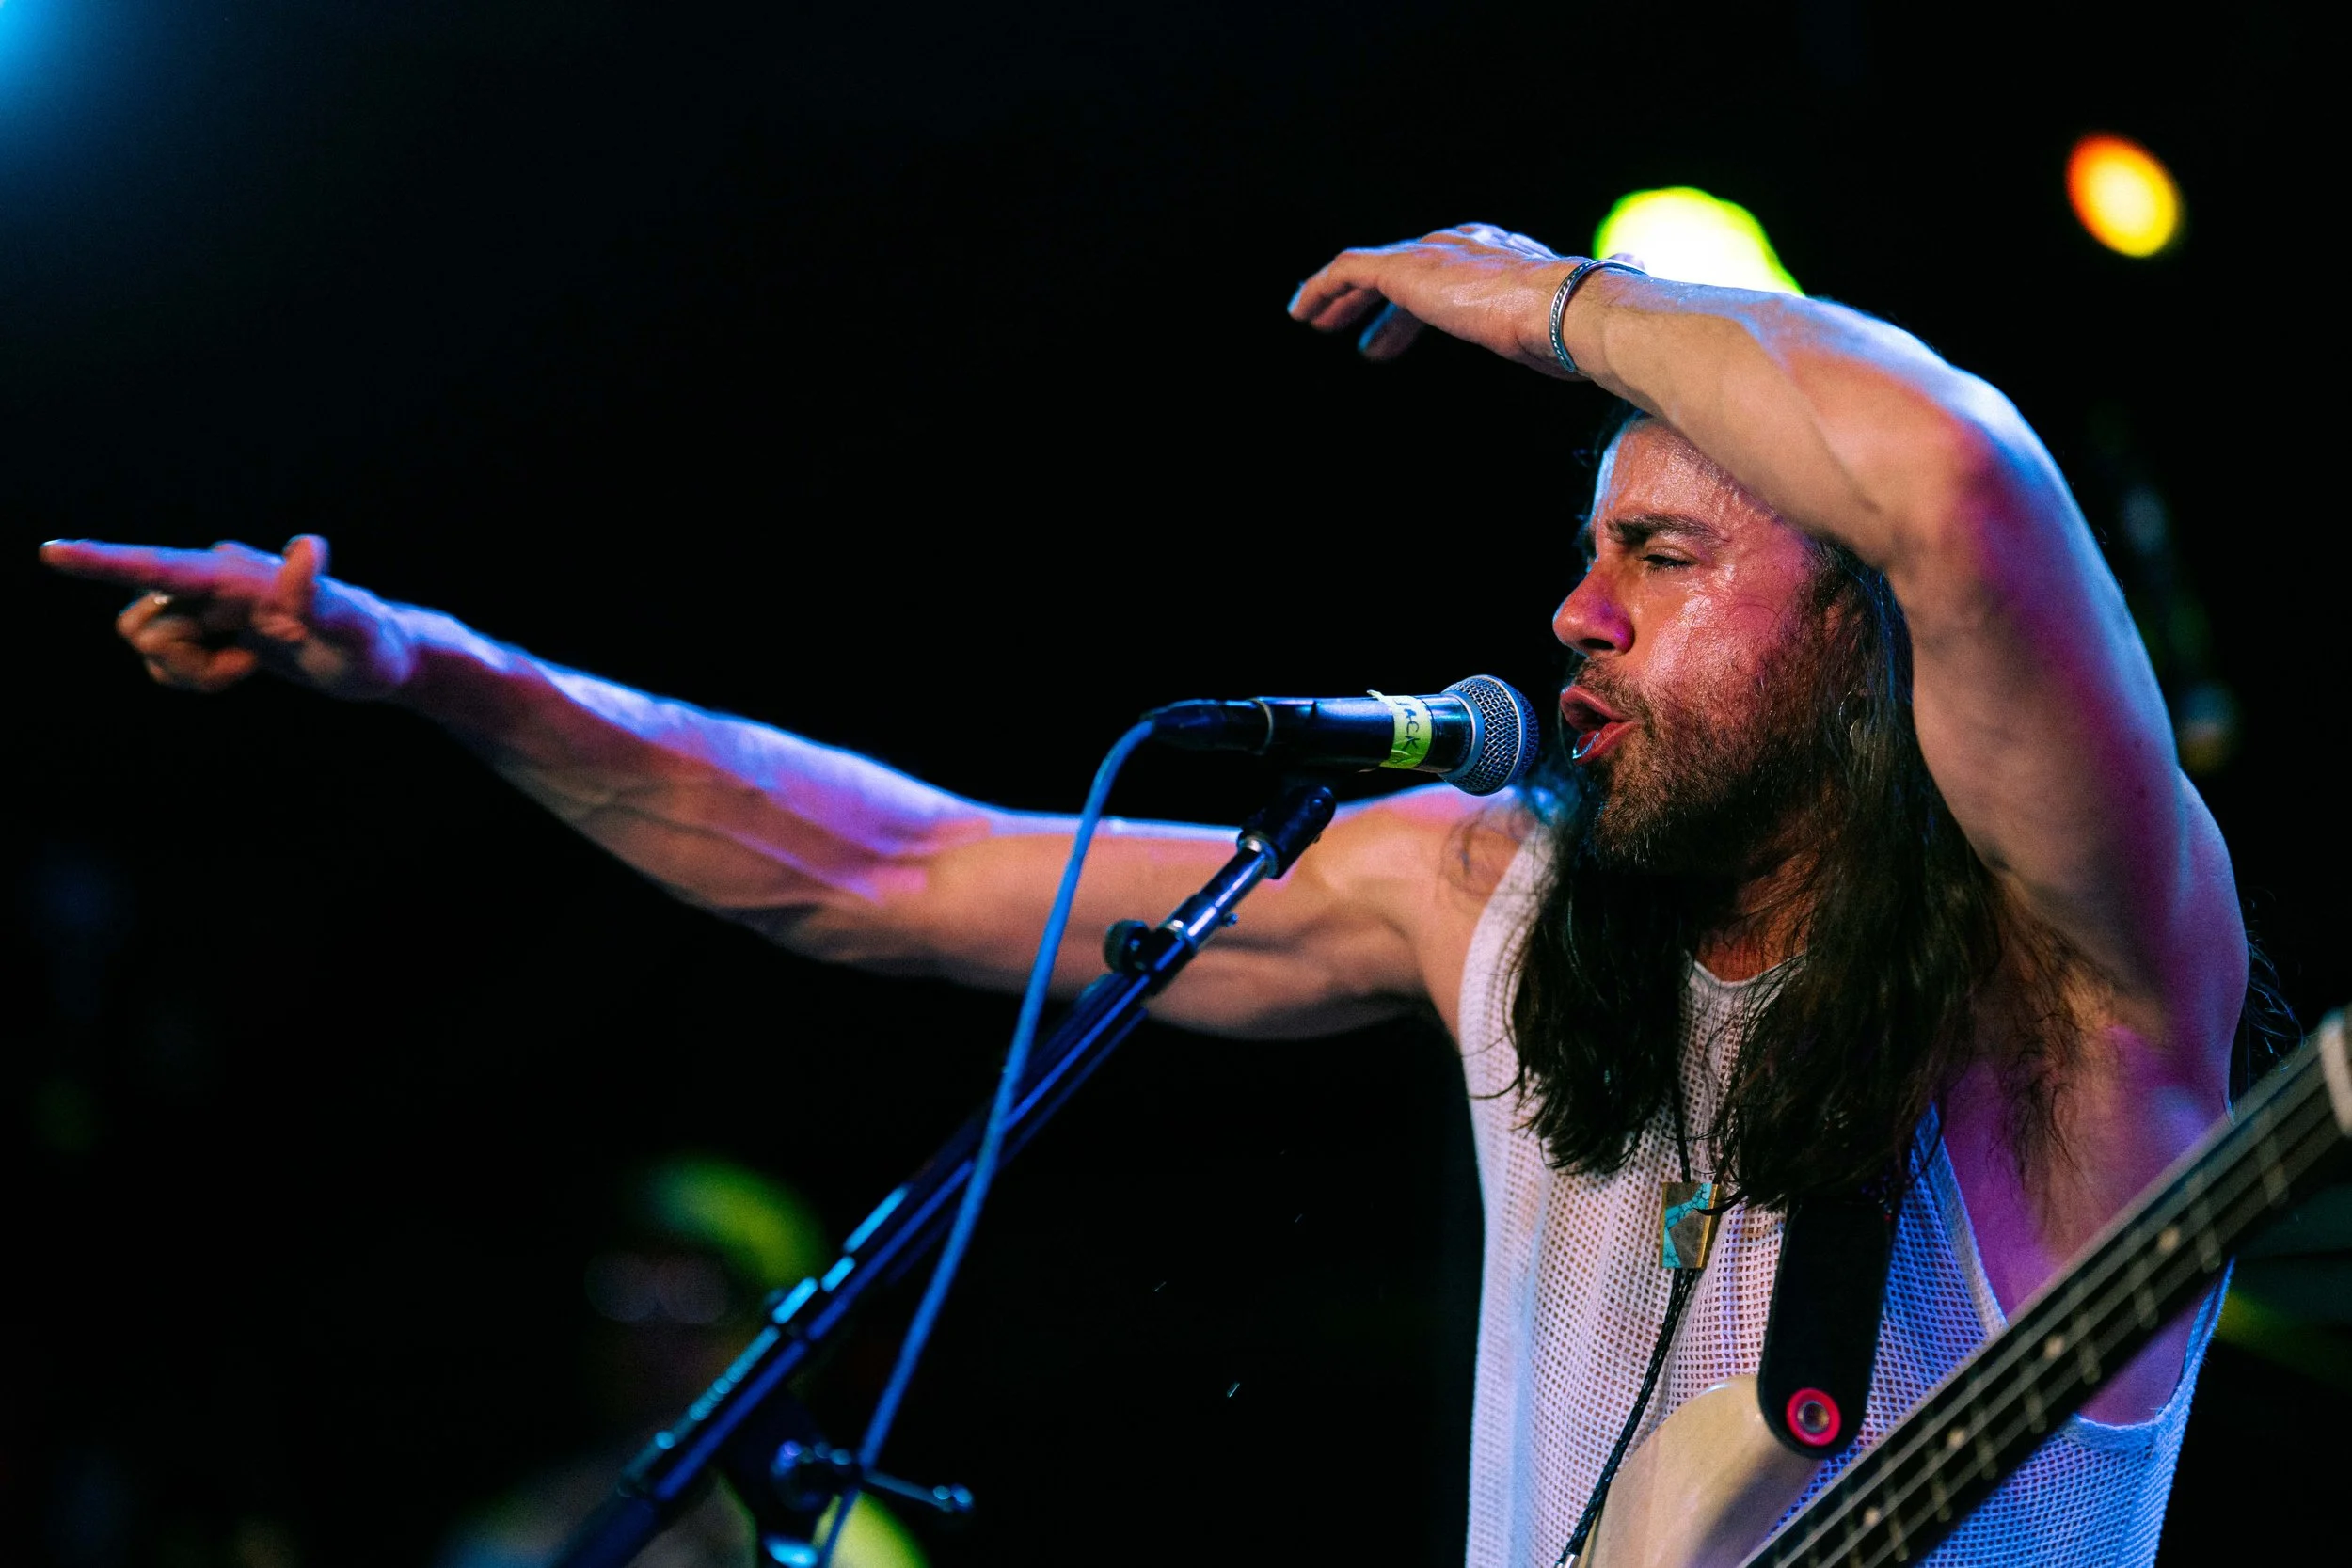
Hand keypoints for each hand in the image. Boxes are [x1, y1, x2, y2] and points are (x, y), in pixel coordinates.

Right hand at [39, 535, 418, 699]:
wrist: (380, 659)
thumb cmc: (373, 646)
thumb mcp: (356, 630)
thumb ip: (326, 595)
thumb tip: (307, 546)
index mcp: (238, 575)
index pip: (163, 566)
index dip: (107, 562)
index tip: (53, 552)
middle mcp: (214, 578)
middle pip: (145, 621)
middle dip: (182, 661)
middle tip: (249, 668)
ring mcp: (206, 601)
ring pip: (147, 640)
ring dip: (188, 670)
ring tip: (248, 666)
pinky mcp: (207, 624)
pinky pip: (160, 658)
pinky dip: (192, 675)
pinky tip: (240, 665)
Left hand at [1289, 223, 1588, 372]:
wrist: (1564, 310)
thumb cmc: (1571, 332)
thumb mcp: (1558, 336)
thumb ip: (1556, 337)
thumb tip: (1586, 352)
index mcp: (1502, 256)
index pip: (1448, 277)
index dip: (1422, 310)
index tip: (1407, 338)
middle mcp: (1464, 244)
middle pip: (1408, 273)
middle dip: (1380, 306)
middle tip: (1367, 343)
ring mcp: (1432, 252)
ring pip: (1370, 269)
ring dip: (1342, 299)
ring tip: (1318, 323)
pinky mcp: (1404, 268)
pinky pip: (1348, 269)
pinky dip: (1322, 288)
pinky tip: (1302, 313)